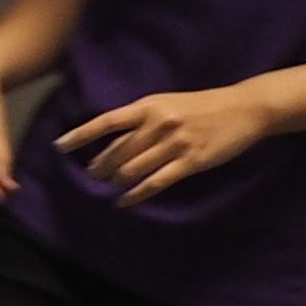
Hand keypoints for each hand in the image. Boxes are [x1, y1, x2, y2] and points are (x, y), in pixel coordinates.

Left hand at [61, 79, 280, 204]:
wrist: (245, 108)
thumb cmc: (202, 105)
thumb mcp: (167, 102)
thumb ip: (140, 118)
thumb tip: (111, 135)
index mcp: (149, 106)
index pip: (106, 122)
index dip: (80, 135)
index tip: (60, 146)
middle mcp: (158, 124)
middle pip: (116, 152)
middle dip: (99, 167)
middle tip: (93, 175)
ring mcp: (174, 143)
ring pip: (132, 170)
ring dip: (115, 182)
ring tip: (110, 186)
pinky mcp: (190, 161)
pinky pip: (155, 183)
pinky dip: (135, 195)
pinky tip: (124, 202)